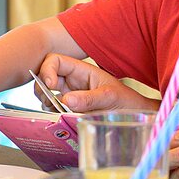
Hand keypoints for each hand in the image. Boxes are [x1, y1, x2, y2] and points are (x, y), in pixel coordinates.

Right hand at [36, 54, 156, 112]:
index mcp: (82, 71)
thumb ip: (90, 98)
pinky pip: (53, 108)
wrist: (136, 117)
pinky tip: (60, 118)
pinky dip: (51, 113)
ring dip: (46, 102)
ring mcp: (71, 96)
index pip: (55, 61)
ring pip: (47, 93)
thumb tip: (66, 100)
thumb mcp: (111, 98)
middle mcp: (73, 81)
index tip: (50, 86)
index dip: (47, 70)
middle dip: (41, 87)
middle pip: (46, 76)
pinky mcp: (71, 110)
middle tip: (48, 101)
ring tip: (56, 111)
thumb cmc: (127, 102)